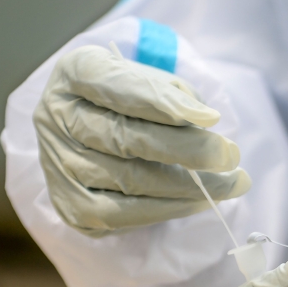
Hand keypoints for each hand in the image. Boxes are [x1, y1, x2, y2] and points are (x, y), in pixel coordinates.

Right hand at [34, 45, 249, 235]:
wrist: (99, 131)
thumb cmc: (137, 99)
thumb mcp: (156, 80)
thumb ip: (177, 95)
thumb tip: (204, 122)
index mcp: (76, 71)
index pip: (116, 84)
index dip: (164, 103)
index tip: (211, 118)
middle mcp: (55, 115)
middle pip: (123, 138)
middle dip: (188, 150)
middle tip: (232, 155)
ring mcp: (57, 162)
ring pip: (126, 181)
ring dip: (187, 187)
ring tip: (231, 183)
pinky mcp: (69, 203)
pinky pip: (121, 215)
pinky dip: (167, 209)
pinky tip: (199, 201)